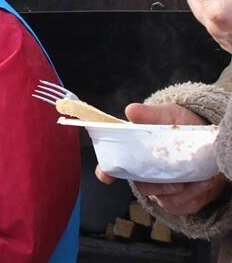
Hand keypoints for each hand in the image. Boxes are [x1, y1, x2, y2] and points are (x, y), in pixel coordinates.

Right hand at [95, 102, 228, 213]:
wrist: (210, 143)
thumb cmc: (183, 126)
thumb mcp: (168, 115)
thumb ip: (151, 114)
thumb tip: (131, 110)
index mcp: (135, 155)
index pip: (112, 166)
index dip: (106, 171)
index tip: (106, 175)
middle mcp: (145, 175)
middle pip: (142, 187)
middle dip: (159, 186)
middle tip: (177, 181)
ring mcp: (162, 190)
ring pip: (165, 199)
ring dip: (184, 191)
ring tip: (200, 179)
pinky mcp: (180, 200)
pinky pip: (183, 205)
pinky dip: (196, 196)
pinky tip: (204, 183)